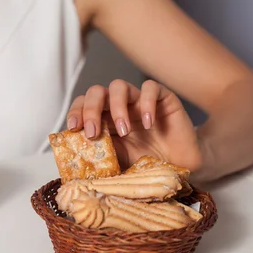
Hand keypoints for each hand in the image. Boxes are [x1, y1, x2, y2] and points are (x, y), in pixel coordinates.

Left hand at [66, 80, 202, 171]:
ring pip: (119, 86)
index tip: (73, 128)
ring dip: (117, 107)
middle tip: (93, 132)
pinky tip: (148, 123)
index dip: (76, 112)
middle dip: (90, 110)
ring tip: (124, 131)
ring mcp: (139, 100)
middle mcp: (119, 105)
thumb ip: (99, 155)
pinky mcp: (163, 98)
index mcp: (104, 118)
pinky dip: (146, 103)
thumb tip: (74, 161)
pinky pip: (151, 88)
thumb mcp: (117, 162)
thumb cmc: (147, 163)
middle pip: (96, 92)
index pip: (82, 104)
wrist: (179, 167)